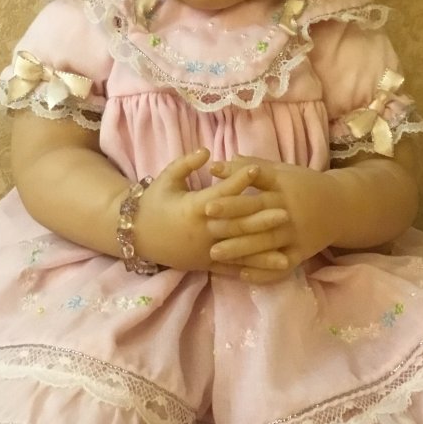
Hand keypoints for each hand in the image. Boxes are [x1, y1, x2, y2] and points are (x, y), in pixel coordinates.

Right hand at [132, 149, 291, 274]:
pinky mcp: (205, 264)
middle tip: (286, 212)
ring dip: (263, 251)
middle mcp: (202, 230)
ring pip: (238, 251)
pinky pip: (231, 269)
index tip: (258, 170)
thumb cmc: (153, 203)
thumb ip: (186, 163)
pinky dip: (250, 271)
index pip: (221, 193)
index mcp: (193, 207)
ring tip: (287, 251)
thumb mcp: (165, 179)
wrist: (135, 235)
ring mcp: (205, 250)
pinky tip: (264, 273)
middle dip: (261, 219)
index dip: (239, 181)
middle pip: (235, 225)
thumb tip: (207, 150)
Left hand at [206, 156, 339, 282]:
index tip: (208, 203)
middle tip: (206, 228)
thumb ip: (250, 168)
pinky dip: (263, 271)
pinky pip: (282, 265)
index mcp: (283, 185)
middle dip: (231, 223)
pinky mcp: (302, 252)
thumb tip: (214, 165)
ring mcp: (296, 233)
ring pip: (266, 242)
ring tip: (215, 253)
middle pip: (258, 216)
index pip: (255, 189)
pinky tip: (242, 273)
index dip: (232, 196)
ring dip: (240, 249)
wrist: (341, 207)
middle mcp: (289, 210)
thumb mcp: (281, 171)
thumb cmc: (304, 185)